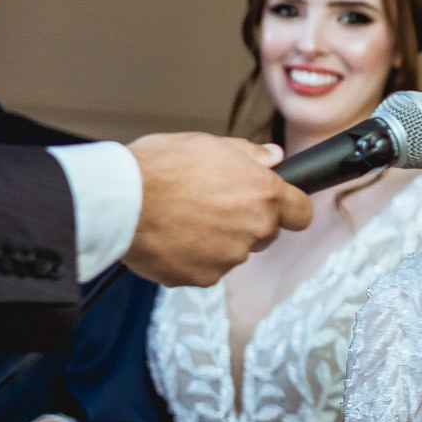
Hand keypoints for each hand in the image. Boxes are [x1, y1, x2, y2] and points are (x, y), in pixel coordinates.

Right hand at [122, 134, 313, 286]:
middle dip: (245, 222)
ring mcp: (228, 258)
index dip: (290, 209)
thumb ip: (249, 154)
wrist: (120, 200)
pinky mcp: (201, 278)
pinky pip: (203, 269)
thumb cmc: (161, 166)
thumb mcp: (209, 144)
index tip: (280, 207)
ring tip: (181, 218)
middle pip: (264, 233)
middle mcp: (253, 229)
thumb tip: (274, 158)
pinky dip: (190, 258)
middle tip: (211, 204)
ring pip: (232, 252)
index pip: (300, 213)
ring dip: (215, 240)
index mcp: (263, 194)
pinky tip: (169, 237)